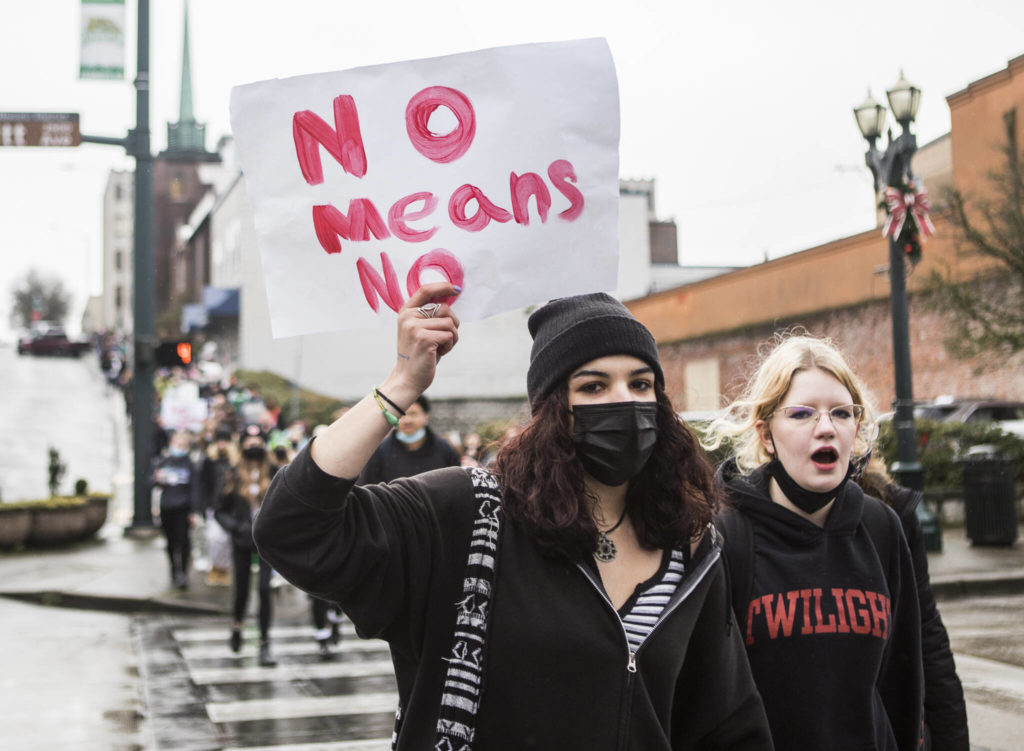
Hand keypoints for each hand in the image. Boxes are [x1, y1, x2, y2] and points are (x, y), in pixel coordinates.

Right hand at [386, 282, 460, 399]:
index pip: (425, 290)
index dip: (443, 286)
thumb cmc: (418, 354)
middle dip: (451, 324)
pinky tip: (439, 354)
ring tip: (440, 348)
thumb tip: (450, 297)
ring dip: (452, 337)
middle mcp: (408, 317)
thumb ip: (429, 315)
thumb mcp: (419, 330)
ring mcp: (414, 327)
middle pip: (444, 308)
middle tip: (443, 340)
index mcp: (405, 312)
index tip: (457, 289)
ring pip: (449, 323)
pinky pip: (450, 335)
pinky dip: (450, 346)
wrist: (407, 378)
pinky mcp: (424, 338)